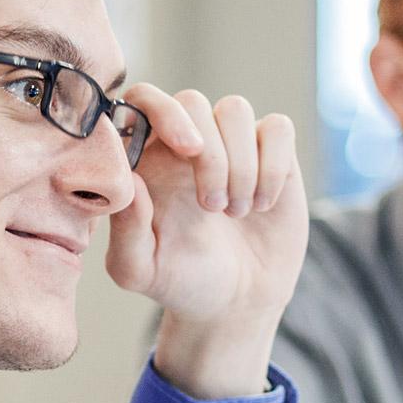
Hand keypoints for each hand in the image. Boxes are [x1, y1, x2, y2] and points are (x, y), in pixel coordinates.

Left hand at [105, 84, 307, 398]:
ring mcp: (231, 144)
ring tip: (237, 213)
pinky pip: (277, 128)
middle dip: (210, 155)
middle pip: (193, 102)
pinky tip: (265, 203)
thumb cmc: (179, 281)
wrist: (236, 303)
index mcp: (145, 158)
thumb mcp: (139, 269)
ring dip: (241, 164)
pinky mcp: (272, 154)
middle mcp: (185, 142)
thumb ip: (125, 229)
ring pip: (236, 109)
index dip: (163, 110)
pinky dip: (273, 165)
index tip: (187, 149)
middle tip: (213, 208)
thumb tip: (130, 180)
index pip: (143, 100)